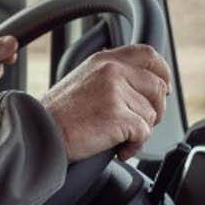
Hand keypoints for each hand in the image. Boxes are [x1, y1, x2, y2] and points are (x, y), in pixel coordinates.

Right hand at [39, 45, 171, 161]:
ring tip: (118, 138)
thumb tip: (141, 86)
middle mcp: (112, 70)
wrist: (40, 132)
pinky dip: (134, 146)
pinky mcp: (118, 115)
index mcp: (105, 60)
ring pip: (151, 114)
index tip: (164, 88)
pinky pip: (143, 133)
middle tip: (140, 125)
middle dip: (155, 110)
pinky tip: (119, 149)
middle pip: (157, 87)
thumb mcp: (84, 80)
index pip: (148, 55)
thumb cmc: (59, 114)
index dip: (162, 73)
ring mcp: (116, 92)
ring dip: (140, 132)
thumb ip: (111, 76)